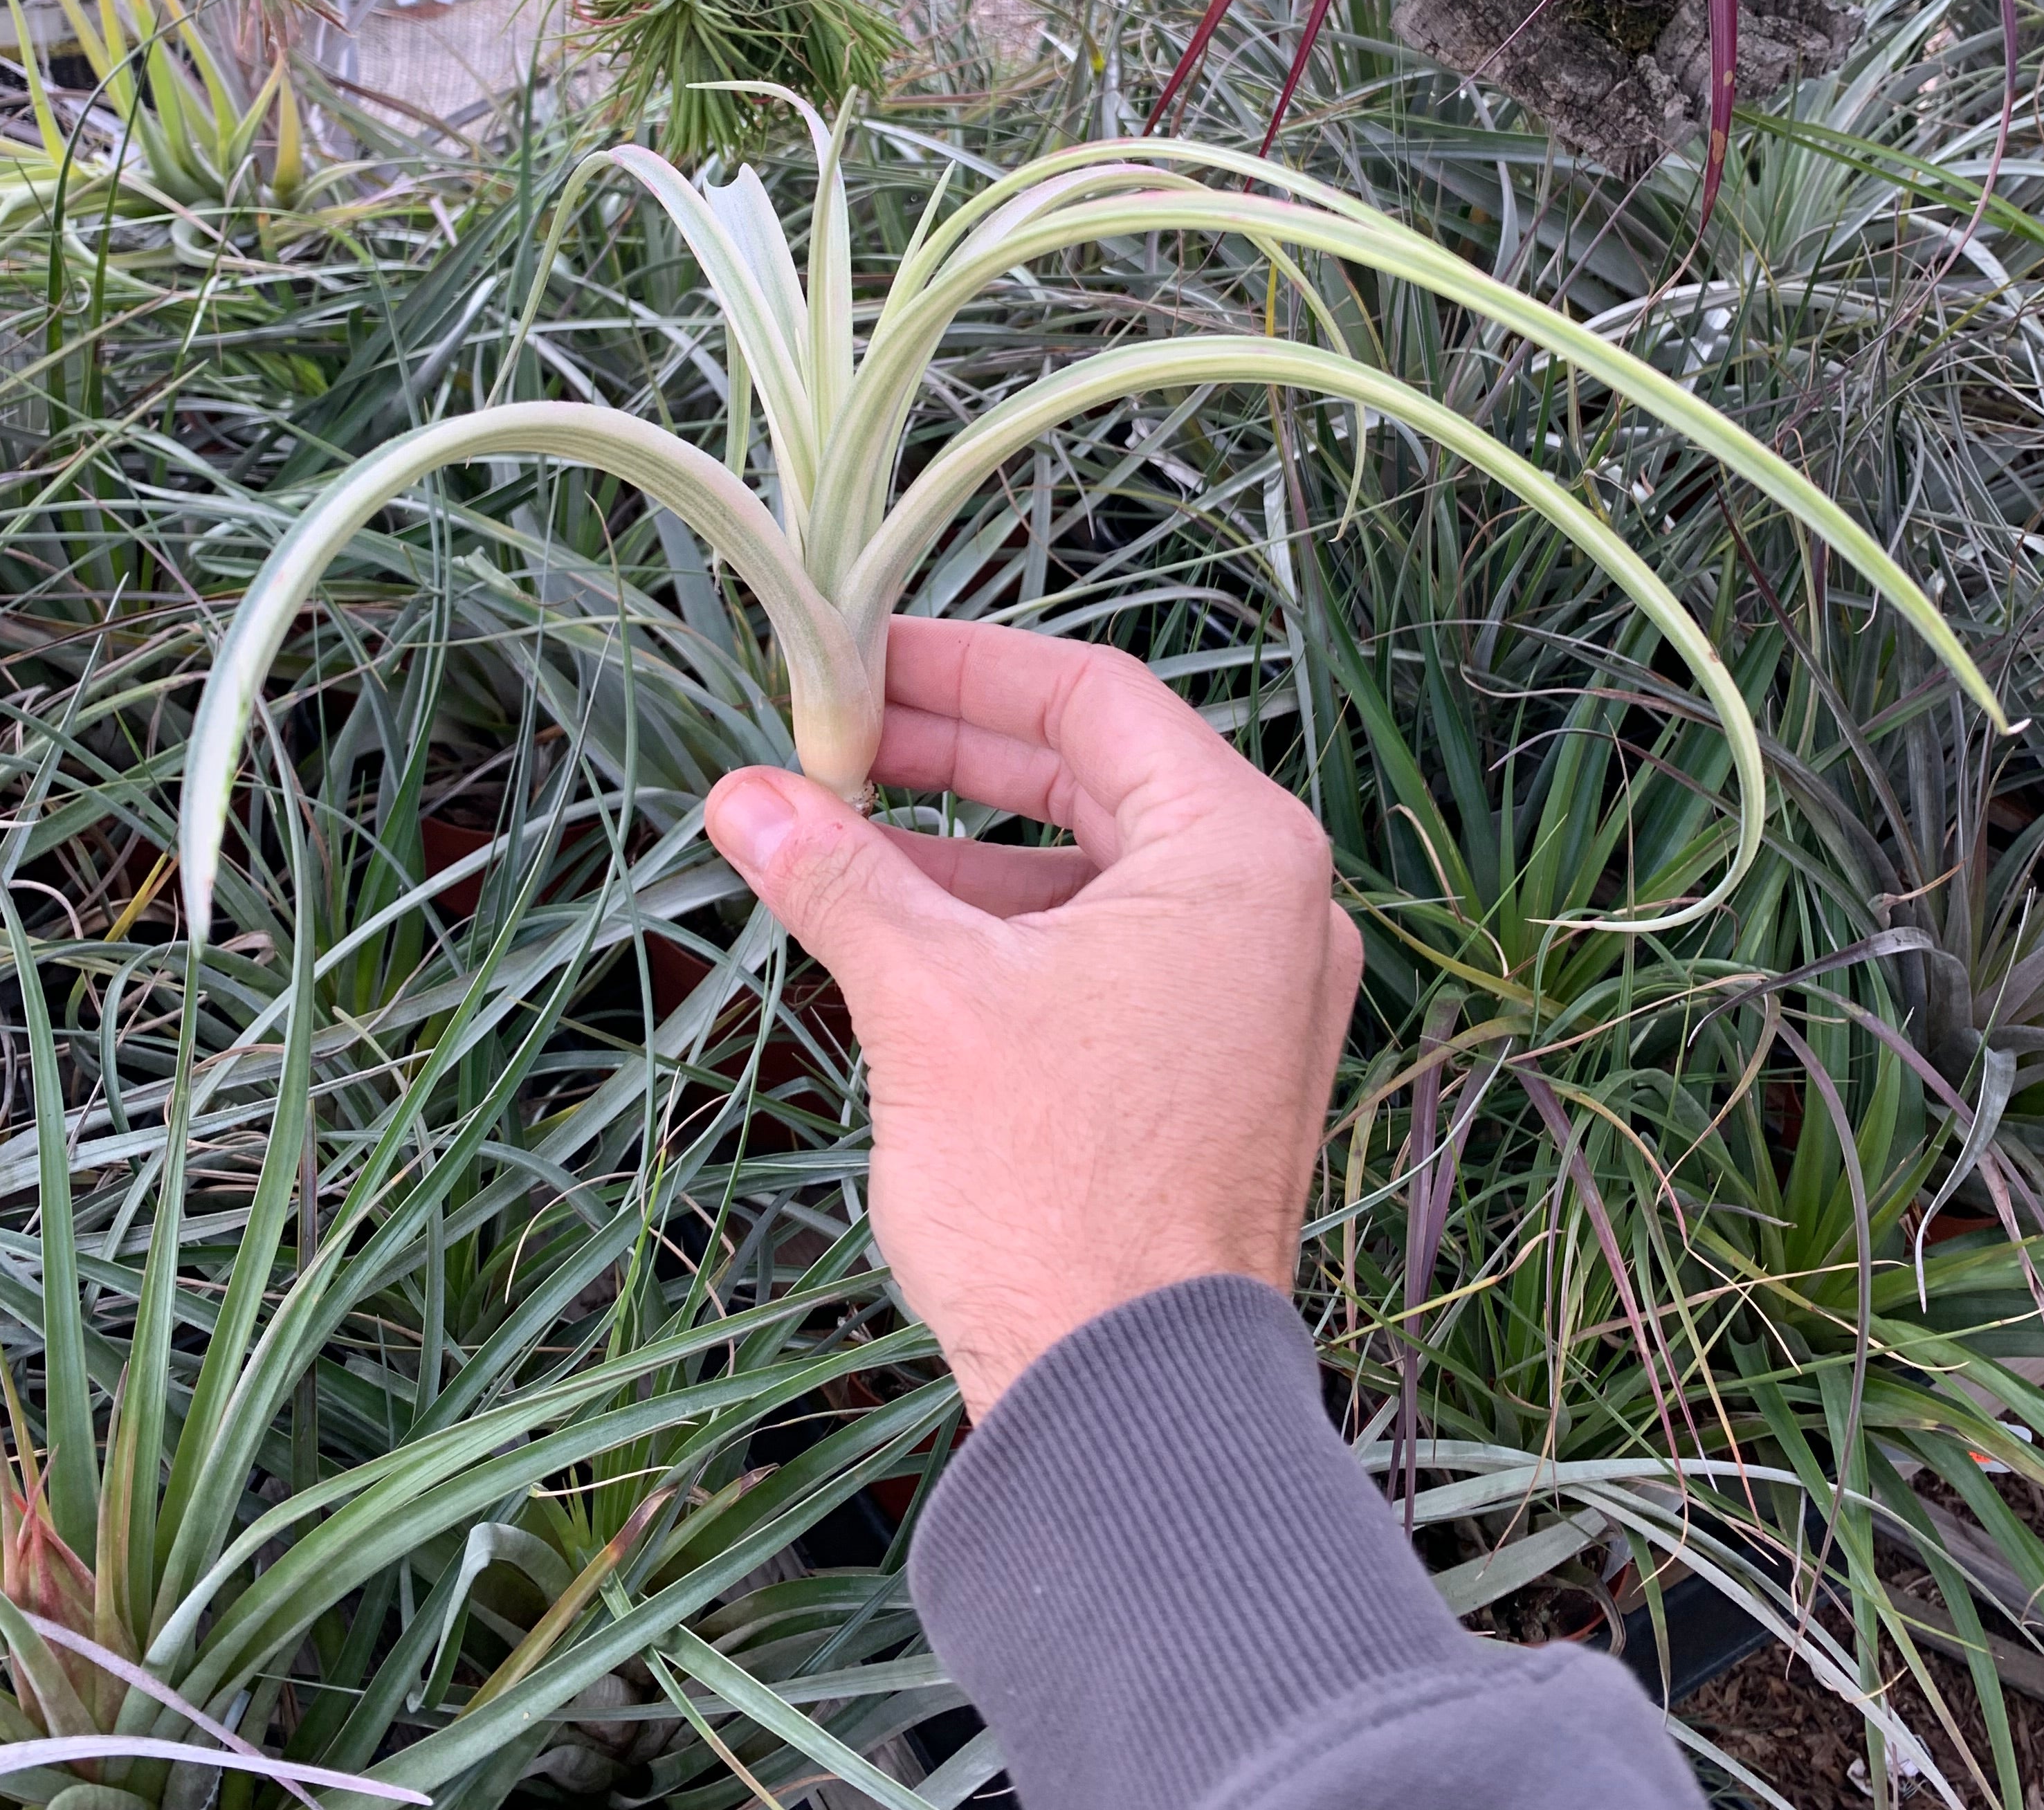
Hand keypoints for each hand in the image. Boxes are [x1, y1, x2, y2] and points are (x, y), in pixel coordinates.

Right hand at [703, 619, 1359, 1416]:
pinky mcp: (1219, 1065)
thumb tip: (746, 796)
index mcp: (1241, 853)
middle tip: (831, 741)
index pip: (1093, 699)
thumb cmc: (1056, 1193)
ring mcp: (1256, 994)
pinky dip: (1011, 929)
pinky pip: (1110, 951)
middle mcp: (1273, 907)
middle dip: (953, 756)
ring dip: (968, 849)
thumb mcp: (928, 999)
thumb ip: (840, 875)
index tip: (860, 661)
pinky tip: (901, 932)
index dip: (965, 667)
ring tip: (835, 840)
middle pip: (1096, 776)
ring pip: (1094, 870)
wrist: (1131, 1407)